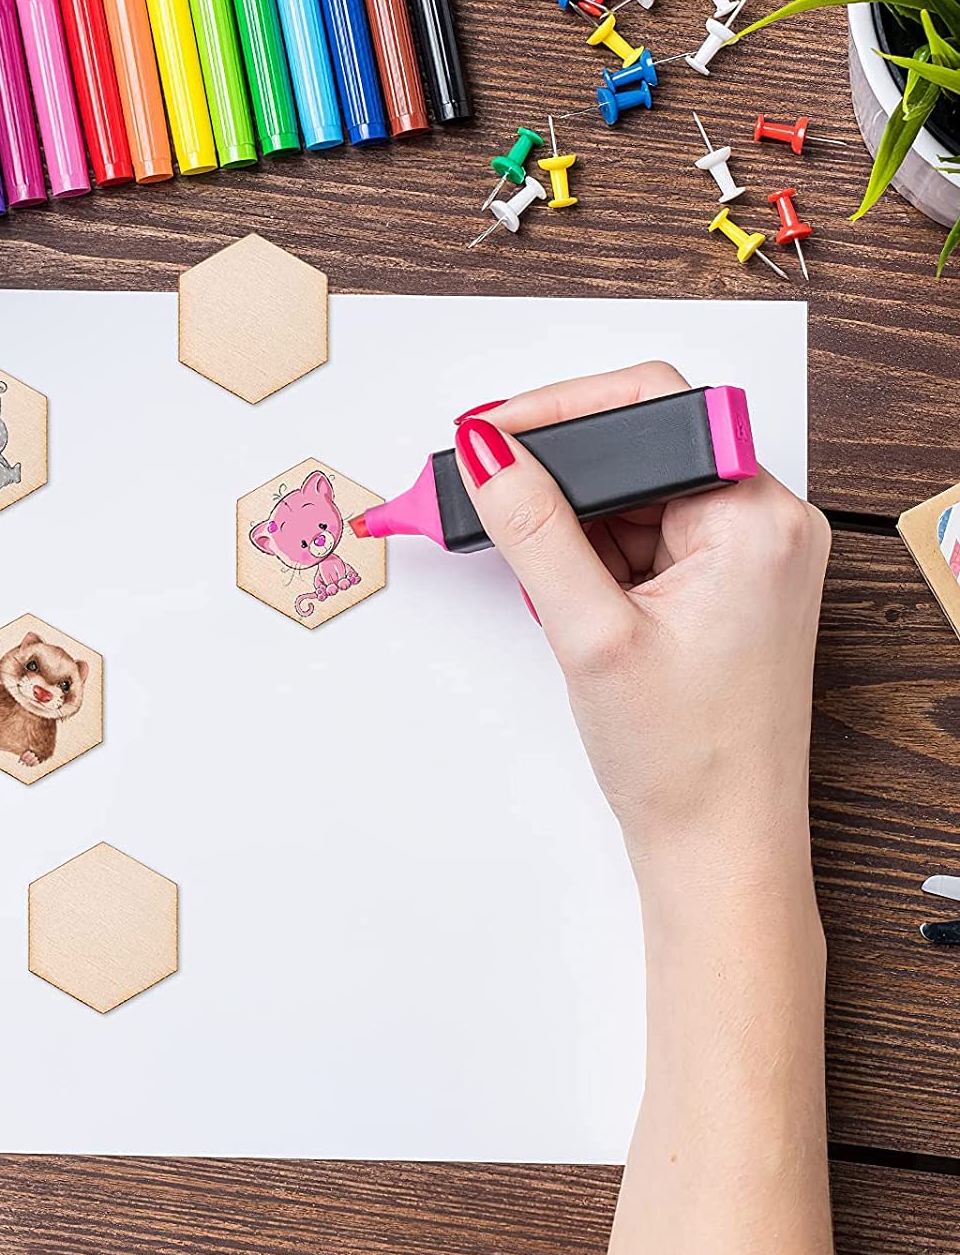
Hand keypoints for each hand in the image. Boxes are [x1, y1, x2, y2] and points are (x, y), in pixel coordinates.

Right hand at [455, 362, 830, 904]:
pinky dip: (599, 558)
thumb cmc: (686, 760)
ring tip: (556, 596)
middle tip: (492, 506)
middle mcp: (767, 524)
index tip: (490, 435)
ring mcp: (751, 556)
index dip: (560, 409)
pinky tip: (581, 608)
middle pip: (640, 449)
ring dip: (576, 527)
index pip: (651, 406)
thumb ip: (533, 530)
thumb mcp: (590, 634)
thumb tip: (487, 452)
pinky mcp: (730, 585)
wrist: (719, 847)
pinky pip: (648, 536)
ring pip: (637, 496)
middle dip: (558, 480)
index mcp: (756, 519)